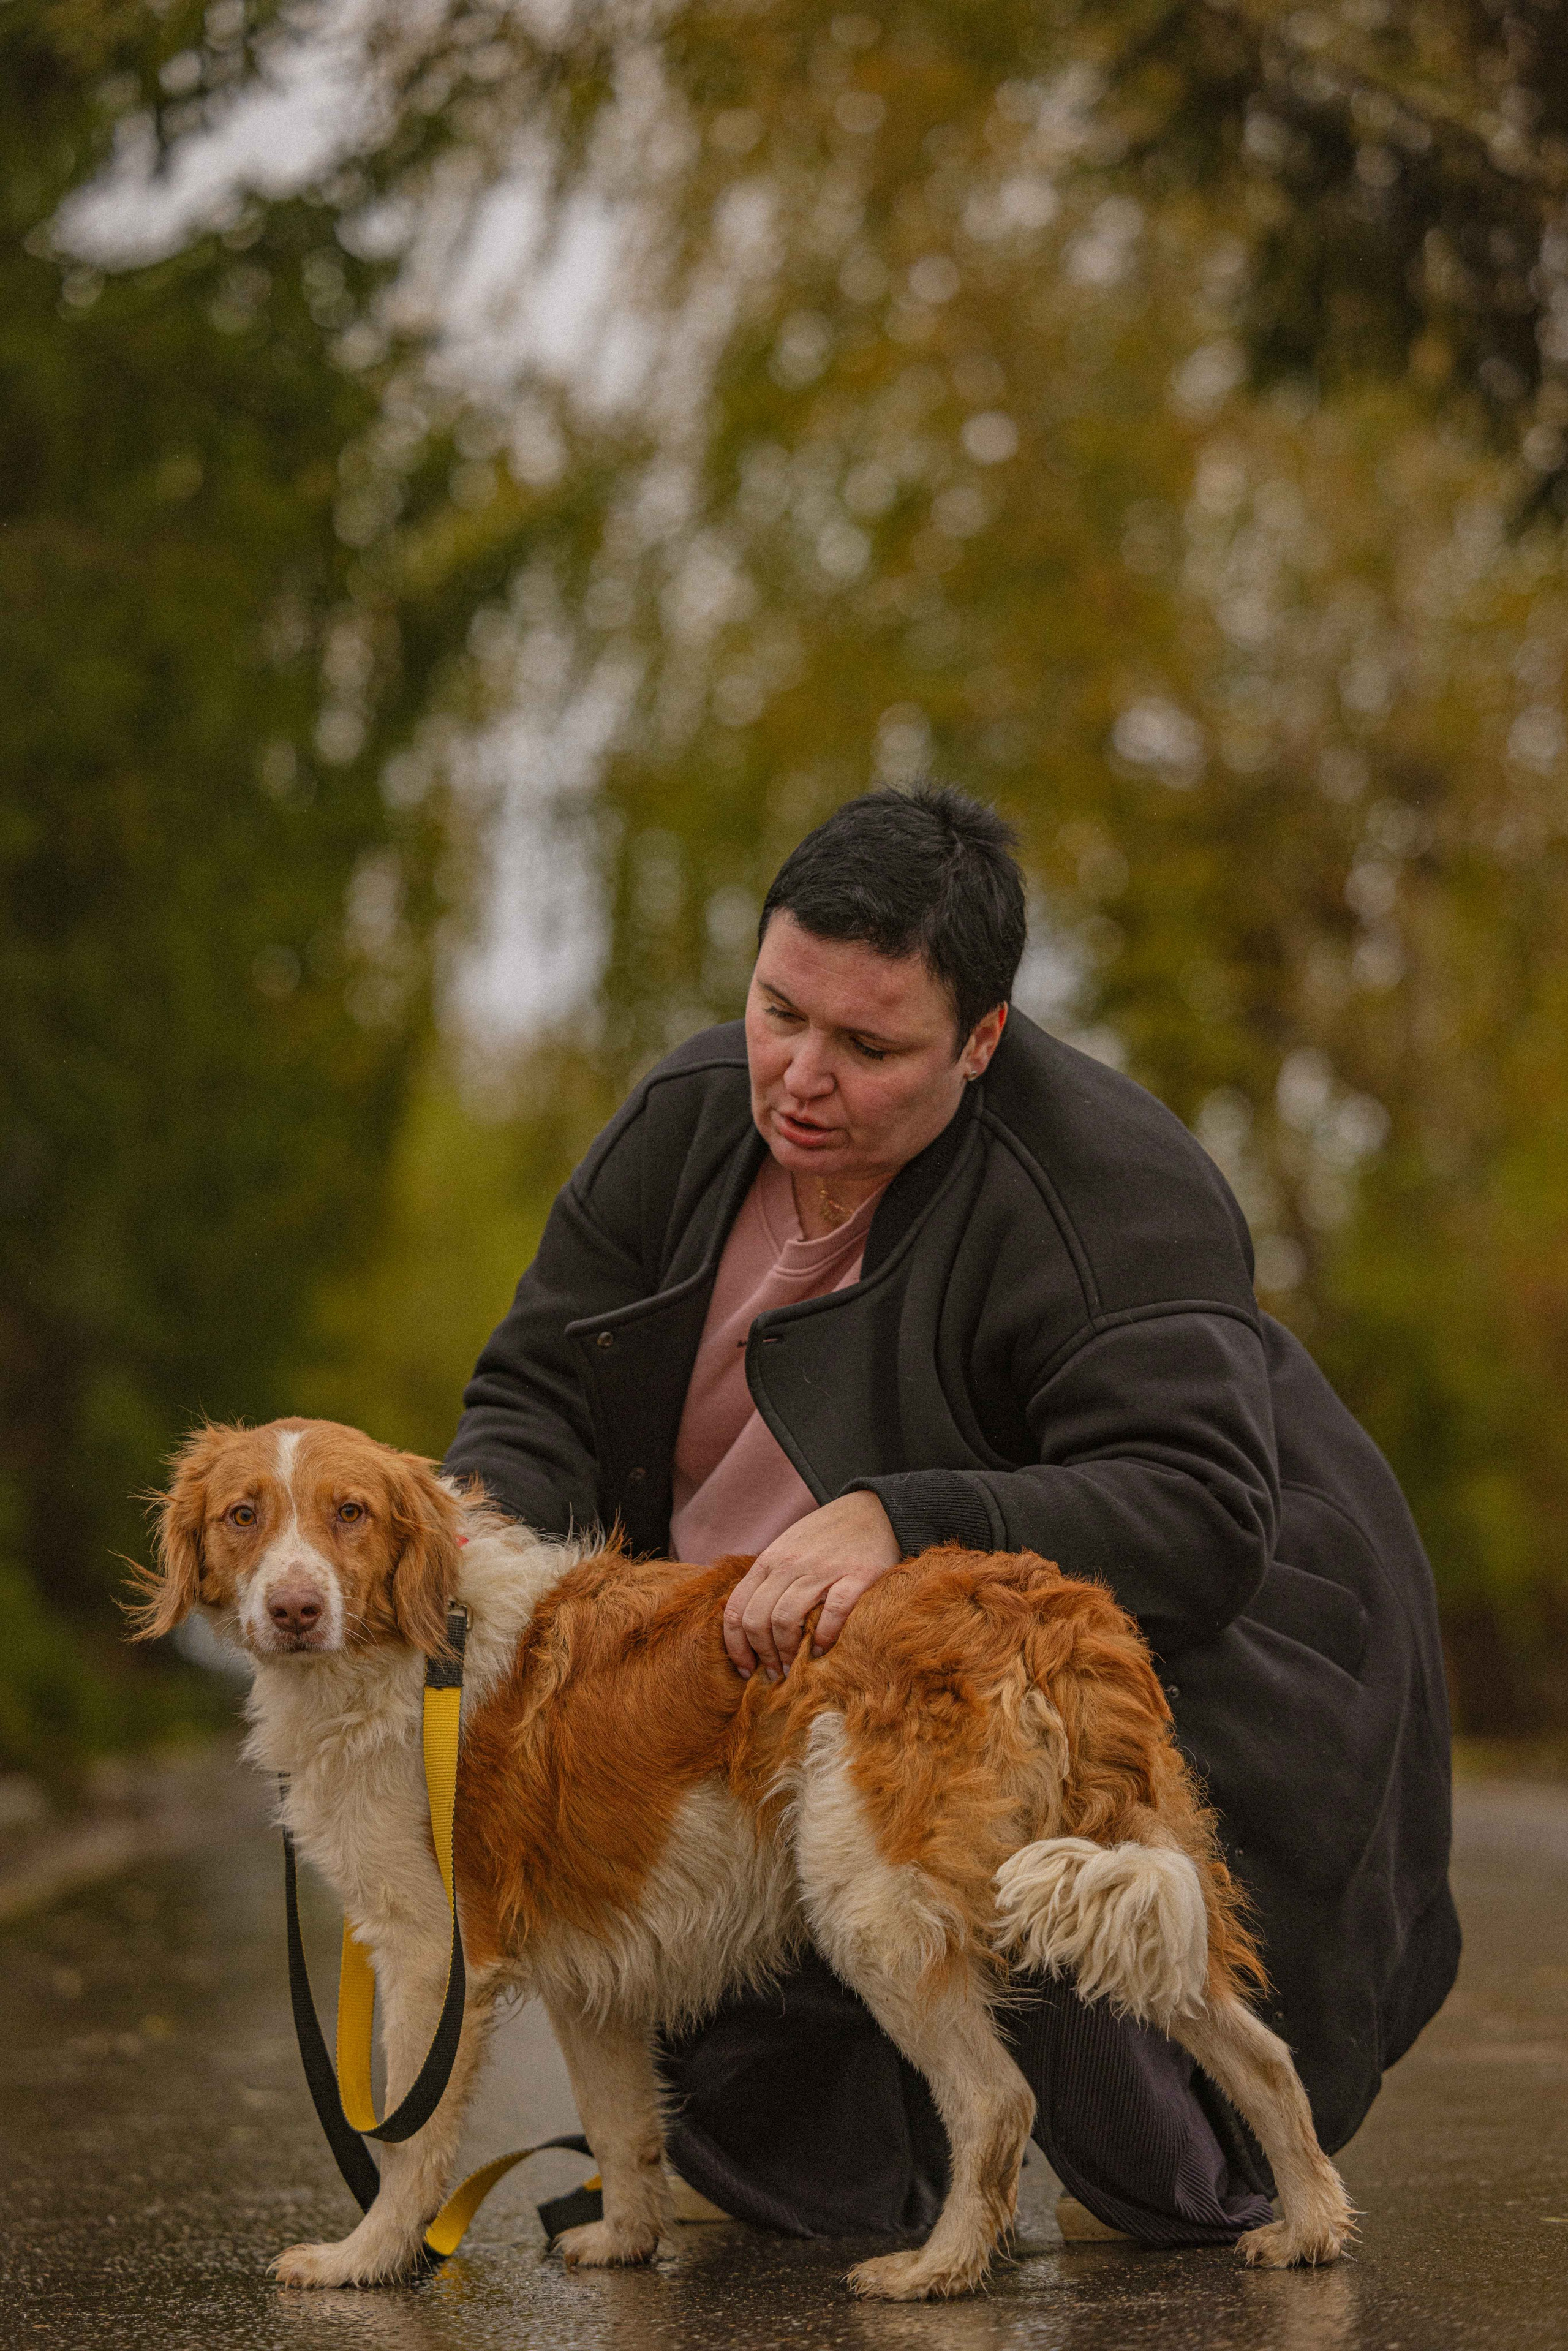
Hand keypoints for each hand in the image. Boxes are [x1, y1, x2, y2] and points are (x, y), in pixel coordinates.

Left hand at [722, 1491, 900, 1680]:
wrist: (874, 1511)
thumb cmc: (827, 1538)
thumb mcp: (788, 1550)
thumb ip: (769, 1580)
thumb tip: (748, 1628)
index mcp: (770, 1560)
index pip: (736, 1608)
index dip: (735, 1645)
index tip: (744, 1668)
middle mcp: (790, 1564)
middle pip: (757, 1619)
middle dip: (761, 1655)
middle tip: (773, 1673)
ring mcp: (822, 1570)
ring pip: (786, 1619)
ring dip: (786, 1652)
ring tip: (793, 1668)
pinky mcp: (857, 1576)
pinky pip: (833, 1613)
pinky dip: (823, 1637)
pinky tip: (822, 1649)